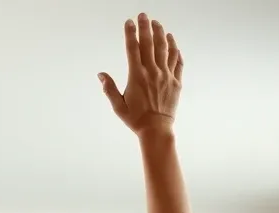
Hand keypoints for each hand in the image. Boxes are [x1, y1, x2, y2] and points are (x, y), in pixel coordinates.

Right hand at [99, 14, 181, 134]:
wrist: (156, 130)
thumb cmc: (136, 120)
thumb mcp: (118, 106)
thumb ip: (109, 89)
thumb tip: (101, 75)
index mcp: (137, 76)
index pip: (132, 48)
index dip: (130, 33)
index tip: (128, 22)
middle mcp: (152, 72)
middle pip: (149, 43)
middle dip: (145, 26)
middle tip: (143, 15)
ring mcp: (166, 75)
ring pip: (165, 48)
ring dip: (161, 33)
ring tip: (157, 24)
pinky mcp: (176, 81)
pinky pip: (177, 60)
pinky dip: (175, 48)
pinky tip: (172, 41)